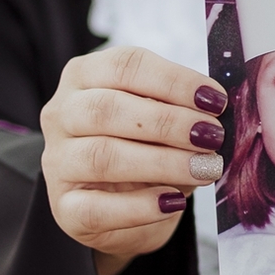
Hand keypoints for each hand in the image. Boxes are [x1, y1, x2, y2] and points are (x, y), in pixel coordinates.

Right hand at [41, 46, 227, 268]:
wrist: (124, 207)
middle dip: (169, 122)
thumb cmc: (147, 147)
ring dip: (162, 162)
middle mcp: (61, 114)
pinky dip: (141, 206)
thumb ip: (181, 107)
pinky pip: (98, 208)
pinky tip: (172, 202)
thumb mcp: (162, 119)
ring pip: (103, 156)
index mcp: (84, 76)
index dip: (174, 81)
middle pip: (108, 108)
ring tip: (205, 168)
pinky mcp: (65, 209)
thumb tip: (217, 108)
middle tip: (212, 136)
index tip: (216, 99)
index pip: (125, 66)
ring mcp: (57, 162)